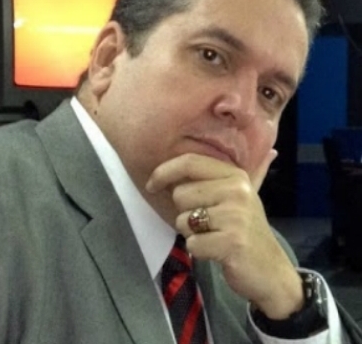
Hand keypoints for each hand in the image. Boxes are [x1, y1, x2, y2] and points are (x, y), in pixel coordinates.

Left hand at [146, 151, 303, 318]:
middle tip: (208, 225)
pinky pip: (192, 243)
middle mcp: (237, 191)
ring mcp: (235, 216)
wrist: (271, 272)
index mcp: (235, 176)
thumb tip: (266, 150)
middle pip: (180, 194)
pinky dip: (199, 251)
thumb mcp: (243, 198)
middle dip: (185, 213)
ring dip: (192, 234)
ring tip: (214, 237)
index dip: (164, 171)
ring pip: (183, 220)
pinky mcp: (232, 241)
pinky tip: (217, 252)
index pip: (189, 162)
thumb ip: (232, 177)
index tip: (151, 185)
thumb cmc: (248, 233)